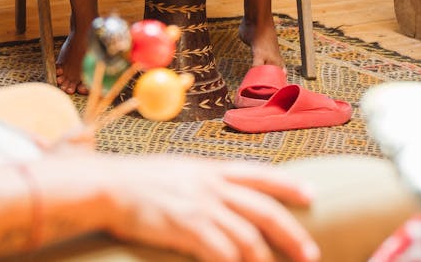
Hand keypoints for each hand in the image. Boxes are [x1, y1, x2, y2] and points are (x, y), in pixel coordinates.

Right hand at [60, 154, 319, 261]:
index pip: (259, 174)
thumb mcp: (178, 172)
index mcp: (210, 168)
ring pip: (248, 236)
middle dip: (291, 233)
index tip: (310, 195)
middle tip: (311, 253)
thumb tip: (220, 194)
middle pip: (264, 208)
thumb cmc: (138, 182)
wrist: (109, 185)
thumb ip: (202, 183)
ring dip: (265, 259)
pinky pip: (222, 253)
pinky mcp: (187, 227)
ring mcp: (201, 206)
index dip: (287, 185)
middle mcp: (211, 184)